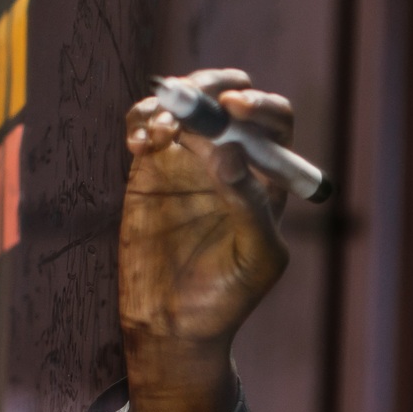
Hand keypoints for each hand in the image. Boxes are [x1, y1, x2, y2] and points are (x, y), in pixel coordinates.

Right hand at [117, 68, 293, 411]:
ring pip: (186, 103)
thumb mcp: (256, 257)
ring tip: (156, 134)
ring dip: (172, 102)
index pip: (273, 120)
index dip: (259, 105)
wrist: (173, 325)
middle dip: (210, 87)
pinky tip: (139, 143)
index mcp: (268, 175)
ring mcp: (189, 159)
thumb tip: (229, 149)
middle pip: (228, 97)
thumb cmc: (228, 296)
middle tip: (188, 99)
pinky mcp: (150, 168)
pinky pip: (147, 125)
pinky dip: (141, 120)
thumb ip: (249, 204)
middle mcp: (232, 158)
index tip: (234, 109)